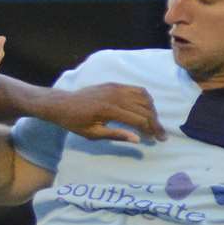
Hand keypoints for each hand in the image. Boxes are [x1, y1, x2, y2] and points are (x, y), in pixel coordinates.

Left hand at [47, 83, 165, 143]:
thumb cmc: (75, 122)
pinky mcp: (114, 84)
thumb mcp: (93, 134)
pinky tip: (147, 108)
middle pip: (144, 108)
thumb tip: (137, 140)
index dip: (151, 129)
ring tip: (153, 123)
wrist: (63, 104)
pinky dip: (145, 98)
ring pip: (143, 97)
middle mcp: (115, 96)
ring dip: (152, 110)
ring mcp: (115, 88)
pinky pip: (136, 89)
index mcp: (110, 110)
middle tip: (160, 134)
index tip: (159, 139)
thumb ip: (116, 135)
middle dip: (155, 122)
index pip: (139, 120)